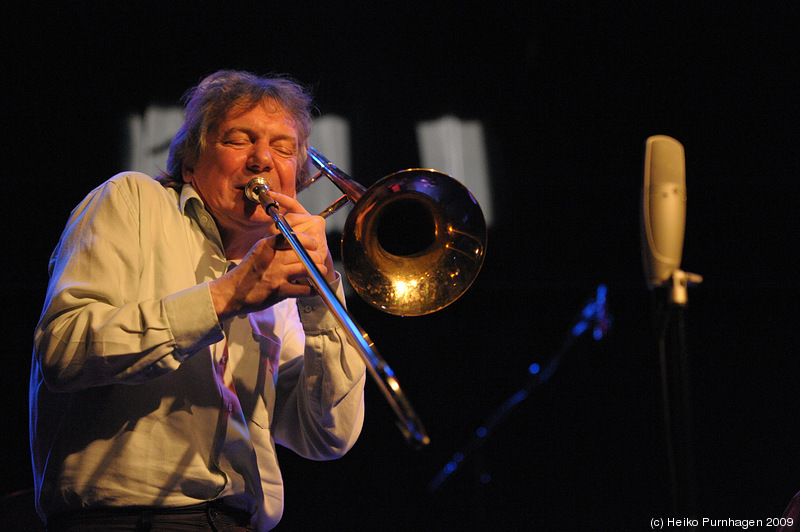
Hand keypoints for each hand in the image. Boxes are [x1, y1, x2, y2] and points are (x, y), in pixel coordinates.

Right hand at [209, 191, 334, 319]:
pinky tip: (314, 289)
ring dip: (317, 270)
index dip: (307, 240)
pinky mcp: (278, 291)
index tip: (313, 245)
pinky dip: (312, 289)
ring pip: (306, 268)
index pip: (292, 236)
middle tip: (319, 261)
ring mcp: (276, 274)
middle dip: (315, 257)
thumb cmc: (247, 273)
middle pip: (303, 252)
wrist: (231, 293)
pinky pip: (303, 289)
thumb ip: (274, 245)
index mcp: (267, 245)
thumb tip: (296, 241)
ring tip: (321, 272)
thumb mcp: (258, 252)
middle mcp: (272, 258)